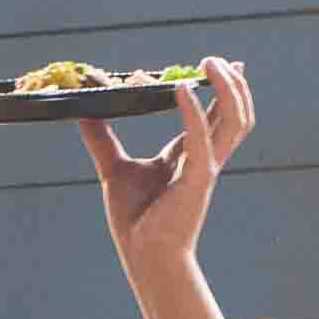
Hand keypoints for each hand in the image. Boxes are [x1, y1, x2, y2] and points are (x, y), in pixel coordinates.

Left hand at [80, 56, 255, 276]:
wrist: (145, 259)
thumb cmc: (136, 221)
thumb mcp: (113, 169)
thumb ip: (101, 137)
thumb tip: (83, 108)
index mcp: (190, 157)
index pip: (207, 116)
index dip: (201, 90)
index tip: (180, 70)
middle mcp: (205, 159)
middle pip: (235, 114)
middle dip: (233, 84)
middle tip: (218, 59)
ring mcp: (205, 168)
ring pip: (235, 122)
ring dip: (228, 89)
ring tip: (211, 63)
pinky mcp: (197, 180)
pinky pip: (201, 140)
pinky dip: (193, 112)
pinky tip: (181, 89)